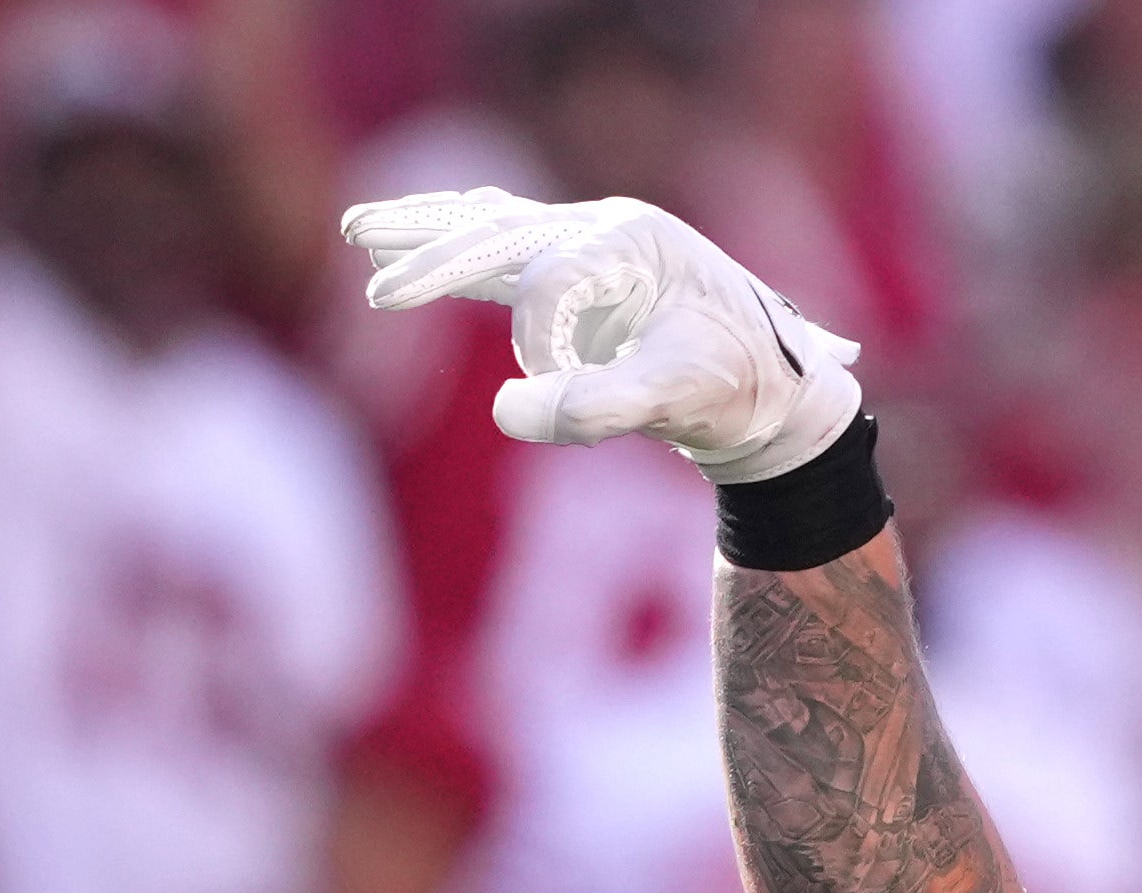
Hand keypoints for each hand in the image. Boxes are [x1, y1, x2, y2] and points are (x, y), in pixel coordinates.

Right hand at [341, 189, 859, 482]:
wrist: (783, 394)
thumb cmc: (740, 392)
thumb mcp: (677, 401)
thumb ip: (596, 407)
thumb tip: (504, 413)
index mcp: (634, 241)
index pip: (550, 279)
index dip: (540, 345)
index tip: (555, 396)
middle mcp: (609, 230)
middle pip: (500, 232)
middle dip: (433, 254)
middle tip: (374, 275)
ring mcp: (595, 249)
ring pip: (492, 231)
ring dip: (427, 234)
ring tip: (359, 229)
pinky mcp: (586, 277)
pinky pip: (507, 252)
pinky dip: (461, 244)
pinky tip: (416, 230)